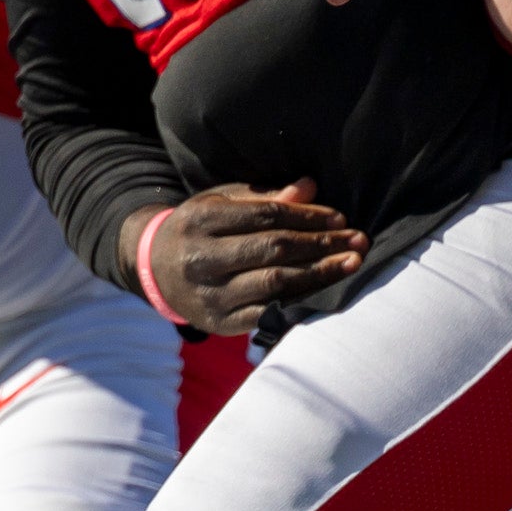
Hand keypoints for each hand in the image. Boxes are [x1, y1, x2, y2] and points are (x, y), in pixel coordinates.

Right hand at [136, 182, 368, 334]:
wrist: (153, 269)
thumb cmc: (199, 229)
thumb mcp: (220, 203)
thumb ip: (264, 197)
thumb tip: (310, 186)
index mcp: (201, 220)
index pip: (266, 216)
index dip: (308, 217)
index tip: (340, 218)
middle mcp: (202, 259)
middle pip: (274, 249)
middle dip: (322, 245)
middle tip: (358, 241)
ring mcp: (210, 295)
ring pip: (275, 283)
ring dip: (320, 274)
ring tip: (352, 264)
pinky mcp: (219, 323)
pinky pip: (268, 313)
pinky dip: (300, 301)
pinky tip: (326, 292)